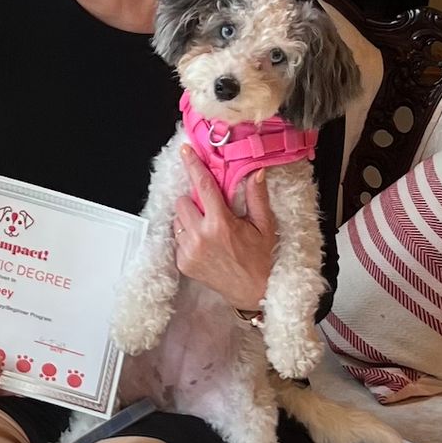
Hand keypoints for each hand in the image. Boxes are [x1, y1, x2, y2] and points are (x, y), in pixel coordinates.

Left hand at [173, 147, 275, 310]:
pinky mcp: (182, 263)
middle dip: (194, 201)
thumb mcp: (264, 225)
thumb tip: (256, 172)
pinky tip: (204, 243)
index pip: (202, 186)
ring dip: (189, 218)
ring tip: (208, 228)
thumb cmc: (260, 258)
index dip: (193, 165)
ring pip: (177, 220)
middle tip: (211, 209)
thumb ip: (257, 197)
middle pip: (182, 202)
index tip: (185, 151)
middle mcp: (200, 237)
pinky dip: (187, 235)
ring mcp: (189, 251)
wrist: (252, 291)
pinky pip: (177, 238)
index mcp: (220, 224)